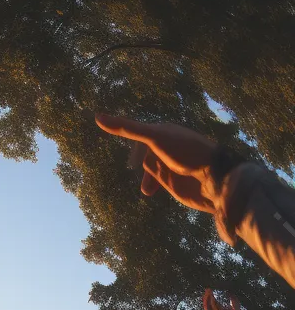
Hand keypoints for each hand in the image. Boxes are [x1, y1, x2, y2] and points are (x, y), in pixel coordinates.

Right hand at [95, 115, 219, 212]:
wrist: (212, 178)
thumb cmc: (186, 153)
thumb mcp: (154, 137)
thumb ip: (127, 128)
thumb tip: (97, 117)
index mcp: (165, 132)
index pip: (141, 132)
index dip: (130, 138)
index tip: (122, 147)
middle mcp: (167, 148)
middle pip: (145, 150)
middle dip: (138, 158)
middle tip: (132, 166)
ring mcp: (169, 165)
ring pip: (149, 168)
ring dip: (145, 176)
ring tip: (145, 187)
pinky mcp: (173, 183)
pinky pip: (156, 181)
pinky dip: (150, 185)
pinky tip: (148, 192)